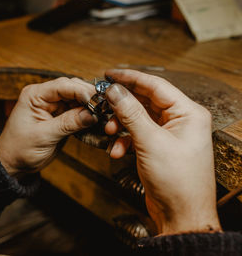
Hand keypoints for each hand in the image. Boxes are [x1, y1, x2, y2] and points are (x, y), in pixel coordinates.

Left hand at [0, 77, 96, 175]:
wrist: (12, 163)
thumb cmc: (19, 149)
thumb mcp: (43, 136)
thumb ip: (67, 123)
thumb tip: (92, 114)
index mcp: (35, 95)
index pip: (63, 85)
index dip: (82, 91)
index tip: (98, 101)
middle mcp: (44, 96)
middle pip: (73, 89)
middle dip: (90, 97)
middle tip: (105, 108)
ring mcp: (53, 106)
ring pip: (78, 99)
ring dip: (91, 106)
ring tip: (104, 114)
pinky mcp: (60, 116)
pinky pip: (78, 111)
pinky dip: (88, 115)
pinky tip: (97, 120)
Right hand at [104, 69, 220, 234]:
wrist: (181, 216)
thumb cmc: (178, 182)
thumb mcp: (150, 142)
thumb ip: (130, 113)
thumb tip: (115, 91)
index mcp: (188, 113)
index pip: (155, 86)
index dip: (130, 78)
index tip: (109, 74)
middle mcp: (180, 121)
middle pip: (145, 101)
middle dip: (122, 105)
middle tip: (102, 102)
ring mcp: (169, 135)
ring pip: (138, 119)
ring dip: (121, 125)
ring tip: (109, 131)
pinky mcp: (159, 148)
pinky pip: (137, 136)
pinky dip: (124, 141)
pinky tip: (116, 152)